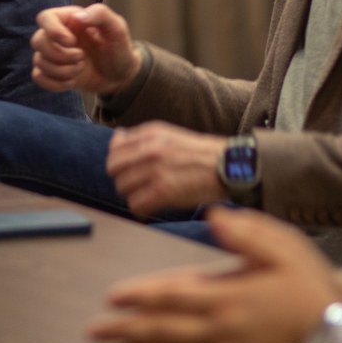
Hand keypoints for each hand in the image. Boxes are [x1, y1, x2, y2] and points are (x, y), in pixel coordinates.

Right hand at [31, 4, 142, 93]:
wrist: (120, 76)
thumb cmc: (119, 48)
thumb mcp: (117, 27)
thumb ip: (100, 14)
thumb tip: (77, 17)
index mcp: (69, 19)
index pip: (45, 18)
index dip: (53, 30)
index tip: (72, 42)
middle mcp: (57, 35)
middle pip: (38, 41)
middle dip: (60, 55)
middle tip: (82, 57)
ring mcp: (52, 55)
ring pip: (39, 61)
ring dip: (62, 70)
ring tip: (81, 68)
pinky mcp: (52, 73)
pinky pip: (38, 77)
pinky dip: (54, 83)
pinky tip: (72, 82)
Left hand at [90, 206, 341, 342]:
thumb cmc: (312, 290)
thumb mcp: (286, 249)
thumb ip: (247, 233)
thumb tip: (213, 215)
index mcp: (227, 296)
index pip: (171, 295)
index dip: (138, 297)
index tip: (110, 298)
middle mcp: (220, 330)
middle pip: (161, 331)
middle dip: (123, 331)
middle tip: (92, 333)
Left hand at [105, 122, 227, 215]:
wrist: (227, 165)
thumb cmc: (201, 153)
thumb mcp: (170, 134)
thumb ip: (142, 137)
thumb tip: (118, 138)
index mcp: (151, 134)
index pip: (114, 149)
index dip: (117, 162)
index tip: (124, 170)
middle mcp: (150, 150)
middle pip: (114, 169)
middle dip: (122, 178)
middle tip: (134, 185)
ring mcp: (156, 170)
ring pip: (123, 187)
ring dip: (132, 194)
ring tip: (145, 196)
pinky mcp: (163, 191)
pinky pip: (136, 204)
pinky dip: (140, 209)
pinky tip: (149, 207)